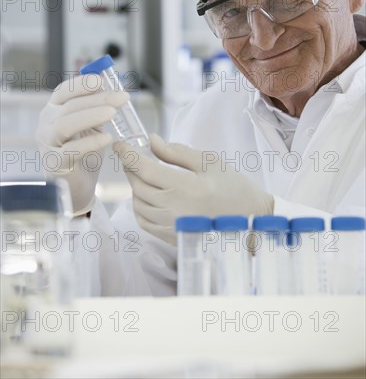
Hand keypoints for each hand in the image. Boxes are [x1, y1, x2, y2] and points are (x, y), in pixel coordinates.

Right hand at [36, 74, 128, 215]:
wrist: (78, 185)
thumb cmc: (84, 152)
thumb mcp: (92, 125)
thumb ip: (97, 107)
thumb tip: (113, 87)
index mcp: (54, 111)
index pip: (64, 91)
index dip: (81, 84)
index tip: (101, 80)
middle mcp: (47, 124)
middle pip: (70, 106)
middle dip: (98, 99)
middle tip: (122, 98)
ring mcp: (48, 144)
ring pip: (65, 125)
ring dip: (91, 116)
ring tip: (113, 113)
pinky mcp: (55, 164)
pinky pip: (71, 151)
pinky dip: (90, 143)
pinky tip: (108, 138)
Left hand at [114, 134, 273, 244]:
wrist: (252, 221)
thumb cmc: (234, 188)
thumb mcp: (210, 162)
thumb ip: (177, 152)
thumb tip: (151, 141)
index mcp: (185, 187)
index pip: (144, 168)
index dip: (127, 154)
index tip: (119, 143)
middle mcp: (174, 209)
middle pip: (137, 186)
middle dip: (131, 168)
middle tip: (133, 156)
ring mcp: (172, 226)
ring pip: (138, 204)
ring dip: (135, 186)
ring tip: (143, 175)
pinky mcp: (172, 237)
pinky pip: (144, 221)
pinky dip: (140, 206)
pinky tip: (148, 197)